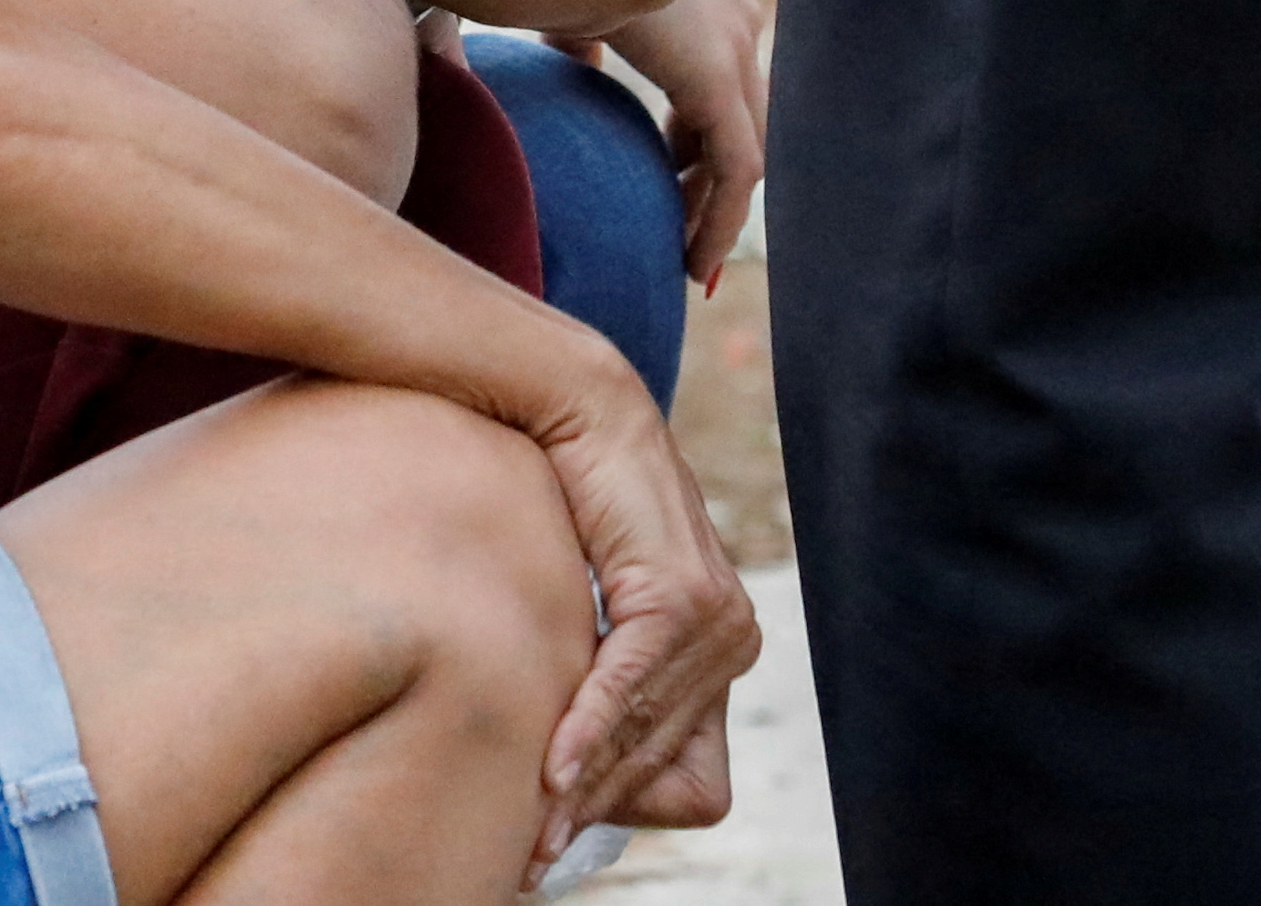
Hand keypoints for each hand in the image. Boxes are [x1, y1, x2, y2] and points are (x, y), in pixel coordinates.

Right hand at [524, 353, 758, 848]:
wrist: (571, 404)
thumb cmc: (562, 504)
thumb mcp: (583, 611)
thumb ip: (591, 679)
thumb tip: (556, 777)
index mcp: (717, 657)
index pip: (689, 780)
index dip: (625, 812)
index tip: (554, 836)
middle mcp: (734, 644)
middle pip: (663, 769)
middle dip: (591, 816)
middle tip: (528, 856)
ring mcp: (718, 620)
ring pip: (644, 735)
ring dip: (580, 786)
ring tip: (527, 829)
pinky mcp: (682, 594)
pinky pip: (631, 685)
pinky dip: (588, 728)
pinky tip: (550, 767)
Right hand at [578, 0, 768, 294]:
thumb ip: (574, 31)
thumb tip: (571, 62)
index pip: (713, 75)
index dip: (689, 128)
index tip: (660, 167)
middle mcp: (732, 19)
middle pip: (738, 116)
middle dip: (709, 175)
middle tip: (679, 225)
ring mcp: (734, 50)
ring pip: (744, 149)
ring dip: (718, 208)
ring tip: (689, 262)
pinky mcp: (720, 83)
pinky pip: (736, 171)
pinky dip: (719, 219)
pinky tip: (692, 261)